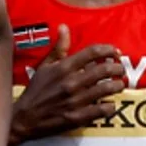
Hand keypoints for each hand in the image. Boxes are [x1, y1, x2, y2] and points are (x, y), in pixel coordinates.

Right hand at [10, 27, 126, 145]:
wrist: (25, 118)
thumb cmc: (36, 91)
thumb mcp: (44, 66)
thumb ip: (58, 48)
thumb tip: (64, 28)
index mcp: (63, 68)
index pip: (91, 53)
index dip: (107, 50)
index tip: (115, 52)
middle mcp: (71, 82)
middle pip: (103, 70)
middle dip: (117, 68)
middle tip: (120, 69)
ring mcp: (75, 101)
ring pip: (106, 89)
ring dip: (117, 86)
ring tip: (118, 85)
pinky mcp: (78, 117)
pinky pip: (102, 110)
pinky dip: (110, 106)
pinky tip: (109, 104)